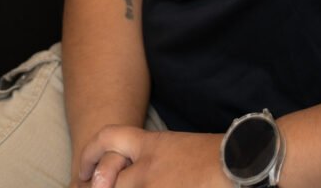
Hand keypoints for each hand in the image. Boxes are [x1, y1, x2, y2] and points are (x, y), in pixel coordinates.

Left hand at [77, 126, 223, 187]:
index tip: (81, 172)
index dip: (89, 154)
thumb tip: (137, 171)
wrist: (239, 163)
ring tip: (129, 185)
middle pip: (105, 182)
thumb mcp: (178, 147)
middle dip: (102, 187)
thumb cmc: (216, 155)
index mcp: (151, 144)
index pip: (107, 138)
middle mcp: (145, 168)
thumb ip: (153, 157)